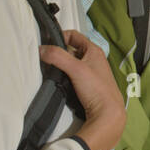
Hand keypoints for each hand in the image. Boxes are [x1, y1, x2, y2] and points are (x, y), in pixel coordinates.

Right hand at [39, 29, 125, 149]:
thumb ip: (58, 57)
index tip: (47, 44)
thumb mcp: (76, 68)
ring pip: (71, 62)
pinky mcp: (88, 84)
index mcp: (94, 51)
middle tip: (46, 58)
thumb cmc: (96, 89)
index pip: (74, 35)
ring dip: (61, 65)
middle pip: (71, 49)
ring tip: (50, 70)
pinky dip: (65, 75)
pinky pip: (73, 74)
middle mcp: (94, 59)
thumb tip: (41, 49)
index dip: (60, 36)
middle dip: (58, 52)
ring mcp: (91, 72)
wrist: (107, 113)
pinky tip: (59, 81)